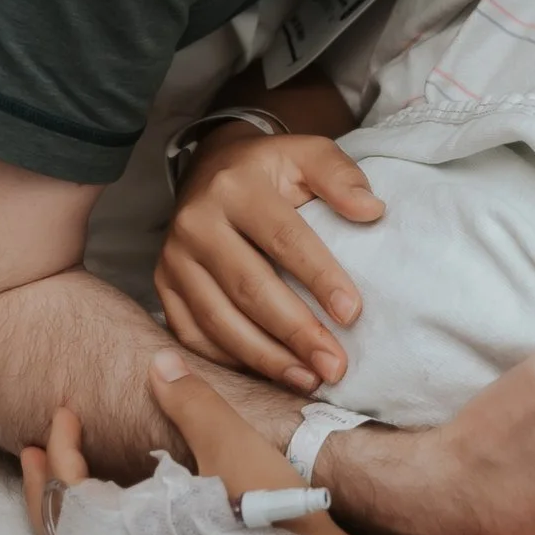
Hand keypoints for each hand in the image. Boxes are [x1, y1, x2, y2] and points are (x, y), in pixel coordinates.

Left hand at [20, 351, 364, 534]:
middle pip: (54, 531)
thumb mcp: (232, 446)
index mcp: (125, 533)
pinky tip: (113, 518)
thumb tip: (159, 362)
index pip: (65, 487)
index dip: (59, 445)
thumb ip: (191, 400)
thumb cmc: (273, 520)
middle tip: (32, 450)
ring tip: (64, 481)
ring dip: (62, 512)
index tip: (64, 411)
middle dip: (39, 485)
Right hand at [156, 131, 382, 394]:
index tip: (352, 313)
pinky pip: (193, 334)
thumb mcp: (308, 154)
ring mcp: (174, 257)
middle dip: (296, 333)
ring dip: (267, 358)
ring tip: (310, 379)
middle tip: (335, 366)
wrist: (211, 168)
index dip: (319, 277)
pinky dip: (231, 361)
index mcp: (236, 187)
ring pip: (219, 320)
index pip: (284, 238)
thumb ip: (341, 177)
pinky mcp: (163, 285)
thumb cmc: (271, 170)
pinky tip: (269, 375)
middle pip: (250, 287)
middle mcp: (197, 222)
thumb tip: (371, 210)